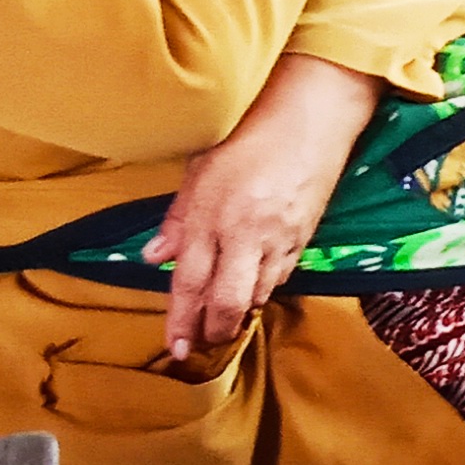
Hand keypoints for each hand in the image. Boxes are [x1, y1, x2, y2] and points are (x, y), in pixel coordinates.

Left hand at [146, 53, 377, 359]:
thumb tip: (154, 256)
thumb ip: (178, 219)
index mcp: (212, 216)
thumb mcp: (200, 171)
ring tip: (222, 323)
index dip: (180, 319)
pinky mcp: (303, 237)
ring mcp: (277, 238)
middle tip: (199, 345)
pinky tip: (253, 291)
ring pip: (255, 294)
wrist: (309, 118)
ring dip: (237, 312)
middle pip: (226, 301)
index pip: (189, 281)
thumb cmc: (248, 134)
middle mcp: (244, 233)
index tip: (174, 347)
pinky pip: (280, 276)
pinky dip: (263, 289)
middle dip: (212, 329)